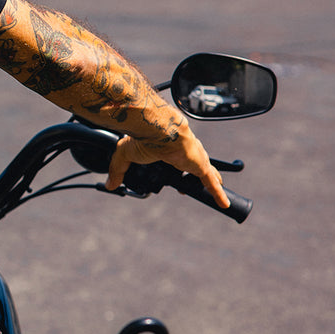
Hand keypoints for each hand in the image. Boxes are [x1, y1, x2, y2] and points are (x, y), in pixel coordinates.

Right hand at [105, 125, 229, 208]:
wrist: (156, 128)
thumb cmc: (142, 136)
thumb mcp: (126, 155)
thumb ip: (118, 170)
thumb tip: (110, 185)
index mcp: (167, 149)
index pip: (175, 162)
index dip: (176, 172)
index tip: (175, 182)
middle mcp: (184, 153)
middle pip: (193, 167)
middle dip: (195, 177)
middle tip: (190, 187)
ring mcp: (194, 159)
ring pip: (206, 174)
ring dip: (211, 183)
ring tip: (216, 194)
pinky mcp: (200, 165)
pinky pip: (211, 183)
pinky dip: (217, 194)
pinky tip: (224, 204)